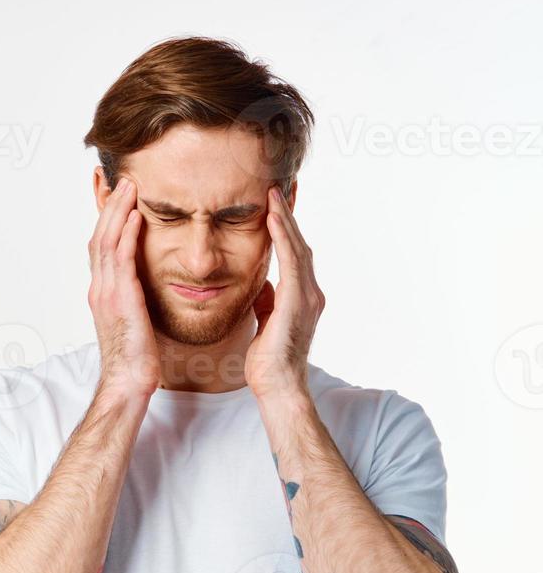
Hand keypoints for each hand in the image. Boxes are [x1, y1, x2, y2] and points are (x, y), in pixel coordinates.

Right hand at [88, 177, 159, 402]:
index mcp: (102, 292)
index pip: (101, 246)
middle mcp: (100, 288)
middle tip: (119, 179)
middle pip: (99, 236)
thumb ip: (136, 300)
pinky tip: (137, 216)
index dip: (107, 219)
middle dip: (108, 206)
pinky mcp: (121, 299)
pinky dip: (127, 234)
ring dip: (118, 211)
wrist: (128, 383)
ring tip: (130, 186)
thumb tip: (148, 289)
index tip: (115, 195)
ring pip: (107, 241)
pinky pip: (122, 259)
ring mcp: (107, 293)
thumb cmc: (136, 360)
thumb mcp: (135, 322)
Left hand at [247, 185, 324, 401]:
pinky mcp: (298, 301)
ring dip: (285, 219)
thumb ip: (267, 302)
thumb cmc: (268, 360)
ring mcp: (308, 296)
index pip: (293, 253)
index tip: (275, 203)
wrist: (277, 385)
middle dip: (288, 215)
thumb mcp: (265, 322)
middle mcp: (310, 292)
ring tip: (274, 193)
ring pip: (298, 247)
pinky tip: (273, 219)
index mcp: (301, 296)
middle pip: (299, 244)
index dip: (285, 228)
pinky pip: (292, 261)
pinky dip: (283, 238)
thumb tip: (263, 286)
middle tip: (278, 186)